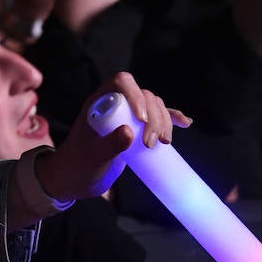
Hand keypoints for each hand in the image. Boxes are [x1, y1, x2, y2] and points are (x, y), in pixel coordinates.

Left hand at [39, 72, 190, 201]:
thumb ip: (109, 145)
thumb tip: (130, 132)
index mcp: (99, 103)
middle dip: (154, 116)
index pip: (121, 82)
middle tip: (153, 143)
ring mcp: (127, 117)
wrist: (76, 179)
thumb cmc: (79, 165)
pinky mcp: (137, 131)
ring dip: (164, 120)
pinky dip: (172, 119)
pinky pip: (157, 119)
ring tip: (164, 143)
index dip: (135, 94)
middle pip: (144, 95)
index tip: (142, 120)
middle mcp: (115, 105)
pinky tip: (185, 123)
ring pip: (154, 106)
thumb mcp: (93, 156)